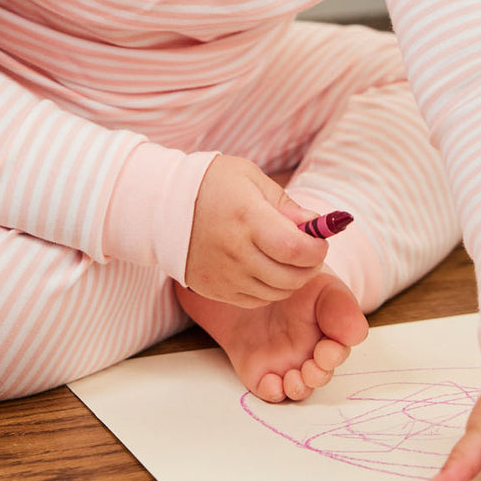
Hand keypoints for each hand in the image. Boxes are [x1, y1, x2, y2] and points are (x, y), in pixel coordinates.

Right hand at [184, 156, 325, 307]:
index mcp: (247, 218)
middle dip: (310, 266)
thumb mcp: (251, 179)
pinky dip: (270, 290)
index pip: (296, 249)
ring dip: (292, 280)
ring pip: (276, 293)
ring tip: (289, 259)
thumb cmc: (212, 184)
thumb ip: (286, 205)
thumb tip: (317, 225)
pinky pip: (255, 300)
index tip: (319, 238)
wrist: (162, 204)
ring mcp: (224, 275)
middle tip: (309, 251)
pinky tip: (267, 270)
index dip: (317, 248)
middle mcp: (235, 251)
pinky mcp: (214, 290)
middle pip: (291, 276)